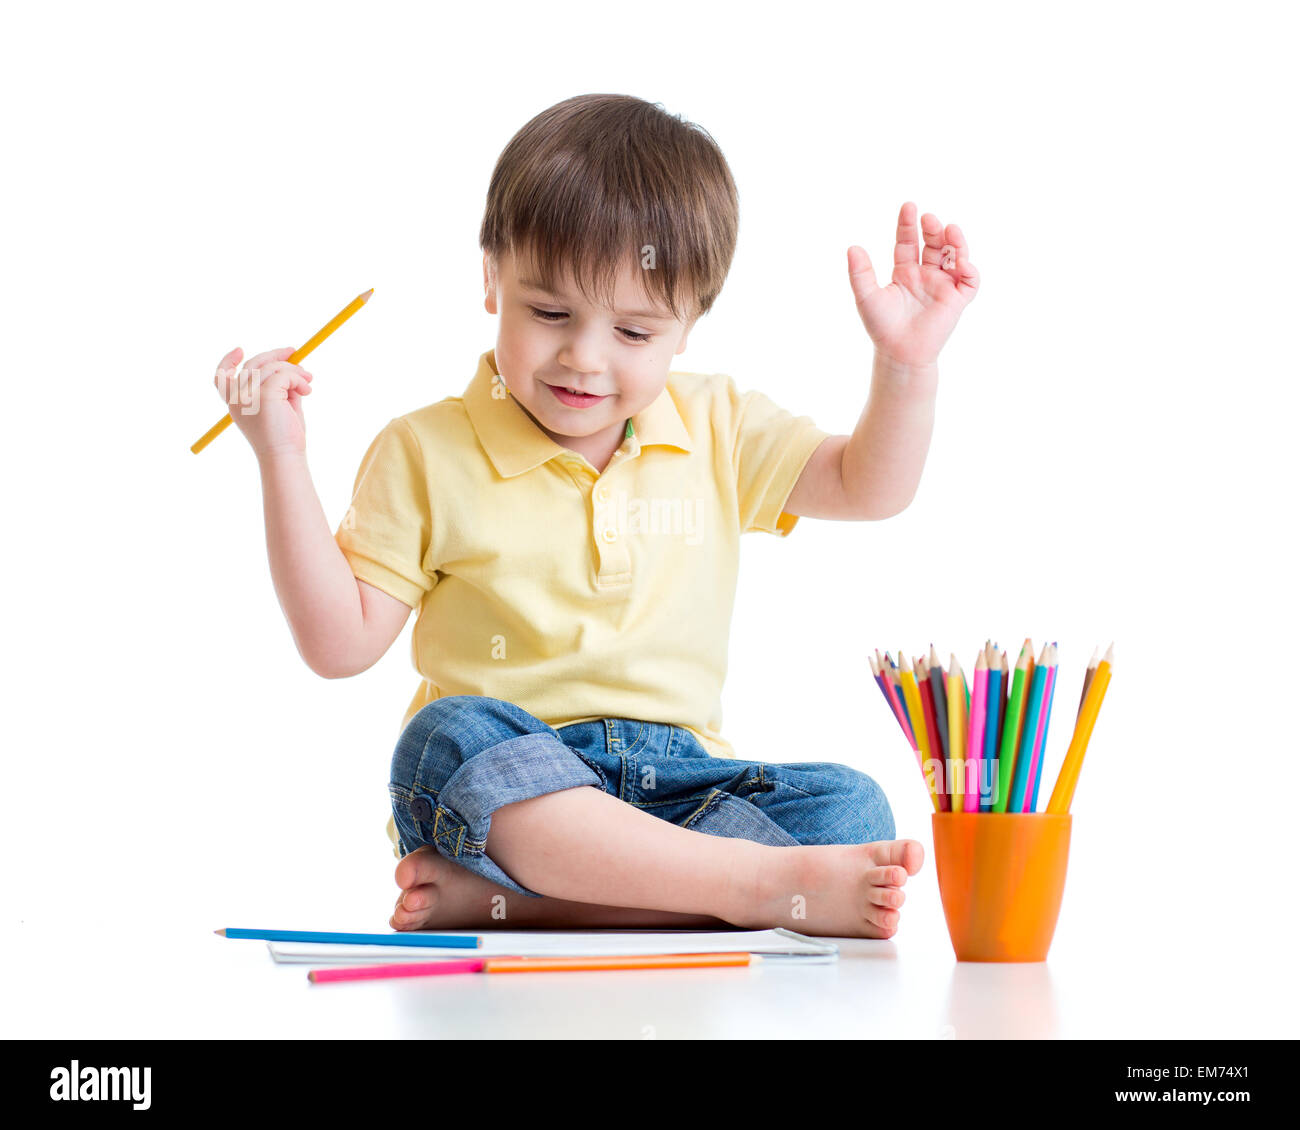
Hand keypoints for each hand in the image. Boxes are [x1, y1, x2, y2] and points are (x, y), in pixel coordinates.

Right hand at [212, 345, 313, 458]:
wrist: (285, 457)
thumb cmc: (284, 437)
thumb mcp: (278, 405)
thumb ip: (279, 385)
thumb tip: (290, 365)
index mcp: (235, 403)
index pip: (221, 376)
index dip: (228, 361)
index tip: (240, 350)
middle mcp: (237, 398)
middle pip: (253, 364)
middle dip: (275, 355)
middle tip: (294, 352)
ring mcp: (249, 395)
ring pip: (273, 367)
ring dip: (294, 371)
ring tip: (308, 382)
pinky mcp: (265, 395)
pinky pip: (285, 375)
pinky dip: (299, 379)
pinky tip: (307, 391)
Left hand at [847, 201, 979, 368]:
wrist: (899, 353)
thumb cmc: (881, 326)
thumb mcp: (867, 297)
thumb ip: (860, 273)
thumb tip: (852, 247)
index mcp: (904, 272)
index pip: (908, 242)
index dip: (908, 224)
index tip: (908, 207)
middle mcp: (925, 275)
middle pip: (933, 244)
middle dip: (933, 229)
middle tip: (929, 218)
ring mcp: (943, 286)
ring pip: (954, 256)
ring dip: (954, 241)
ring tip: (949, 229)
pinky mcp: (957, 300)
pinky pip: (969, 280)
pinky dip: (969, 268)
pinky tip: (959, 261)